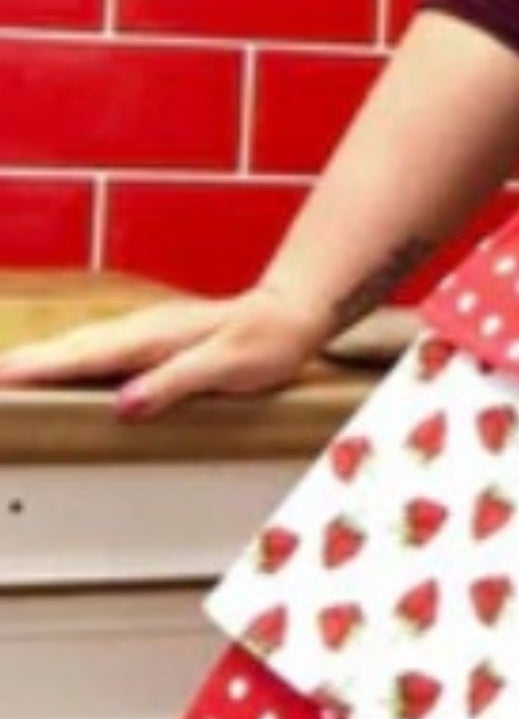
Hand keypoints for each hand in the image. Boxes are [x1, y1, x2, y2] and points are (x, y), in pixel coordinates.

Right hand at [0, 285, 326, 418]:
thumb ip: (175, 383)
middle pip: (70, 349)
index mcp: (152, 339)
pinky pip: (97, 350)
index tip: (1, 377)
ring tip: (6, 373)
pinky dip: (67, 358)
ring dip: (40, 359)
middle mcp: (141, 331)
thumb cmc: (265, 342)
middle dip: (24, 363)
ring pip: (79, 346)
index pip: (83, 357)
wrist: (290, 314)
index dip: (39, 369)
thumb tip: (124, 405)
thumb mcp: (227, 367)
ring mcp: (144, 332)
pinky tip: (57, 367)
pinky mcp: (150, 340)